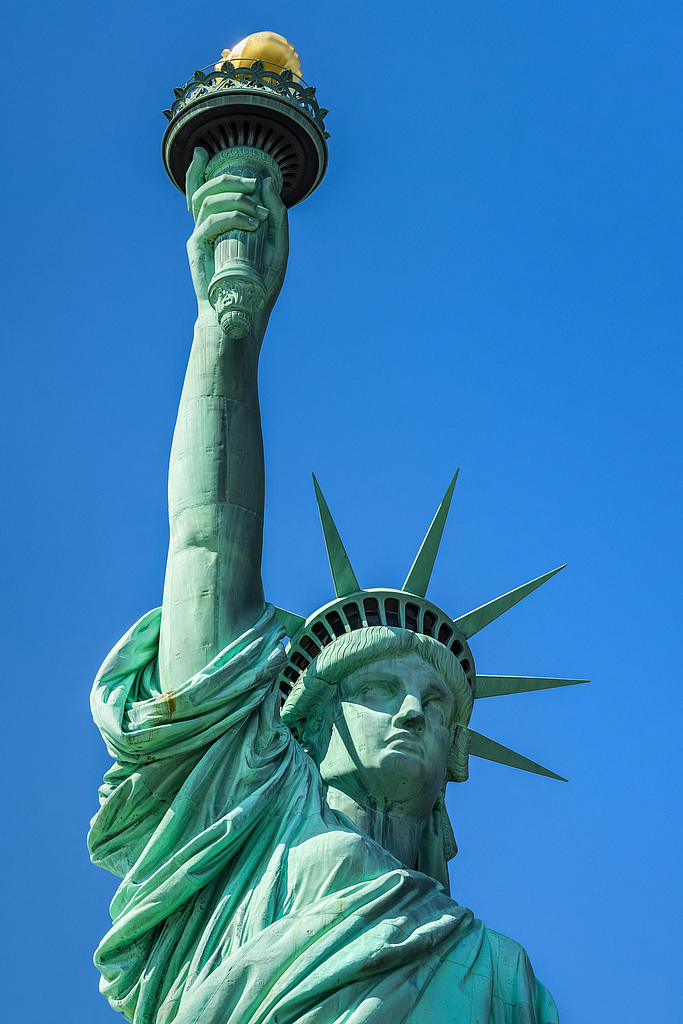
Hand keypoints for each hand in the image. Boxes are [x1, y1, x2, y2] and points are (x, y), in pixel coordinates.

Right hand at [185, 148, 288, 326]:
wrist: (245, 314)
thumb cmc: (260, 285)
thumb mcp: (277, 247)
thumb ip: (276, 216)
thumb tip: (267, 183)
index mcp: (219, 224)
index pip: (202, 191)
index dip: (196, 169)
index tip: (203, 152)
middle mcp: (205, 227)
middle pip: (205, 189)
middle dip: (229, 179)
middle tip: (253, 183)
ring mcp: (199, 237)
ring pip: (207, 201)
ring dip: (234, 199)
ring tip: (257, 212)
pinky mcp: (197, 249)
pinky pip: (209, 222)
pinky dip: (231, 217)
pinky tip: (252, 223)